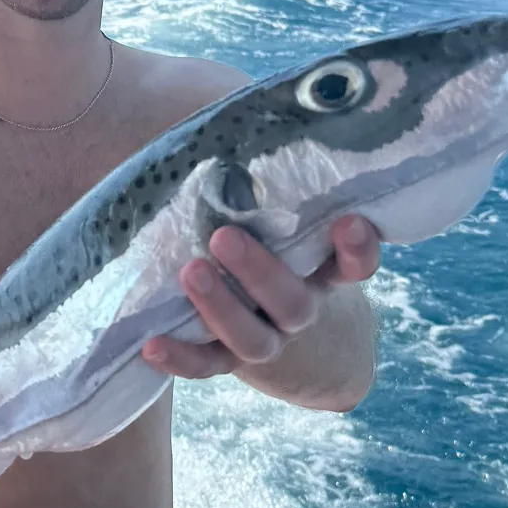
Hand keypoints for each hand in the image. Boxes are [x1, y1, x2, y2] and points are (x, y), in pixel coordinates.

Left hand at [141, 215, 381, 378]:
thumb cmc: (273, 262)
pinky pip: (206, 367)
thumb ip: (270, 205)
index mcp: (319, 277)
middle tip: (223, 237)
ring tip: (191, 272)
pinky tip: (151, 346)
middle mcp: (297, 313)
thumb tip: (226, 140)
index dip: (356, 250)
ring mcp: (265, 341)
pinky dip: (180, 360)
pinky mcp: (227, 362)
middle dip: (259, 272)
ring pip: (252, 339)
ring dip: (220, 308)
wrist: (280, 340)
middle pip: (292, 303)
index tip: (348, 222)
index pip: (352, 267)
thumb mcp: (284, 236)